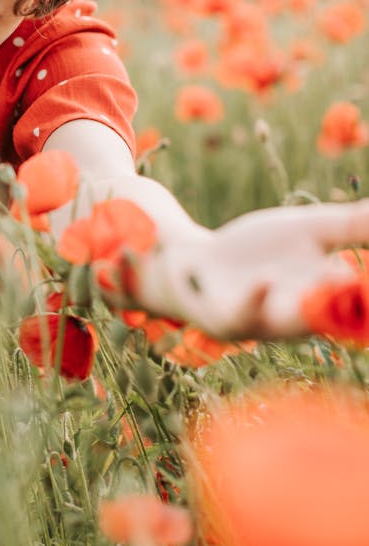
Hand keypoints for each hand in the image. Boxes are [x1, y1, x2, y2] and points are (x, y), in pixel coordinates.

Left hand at [138, 199, 368, 338]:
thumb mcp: (306, 231)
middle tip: (365, 283)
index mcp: (326, 297)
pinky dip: (255, 298)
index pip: (360, 301)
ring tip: (337, 275)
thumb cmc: (256, 251)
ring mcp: (261, 320)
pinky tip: (267, 277)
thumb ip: (350, 225)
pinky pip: (241, 313)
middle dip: (354, 301)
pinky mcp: (224, 316)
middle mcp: (299, 316)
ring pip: (290, 320)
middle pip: (333, 314)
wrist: (194, 259)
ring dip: (311, 307)